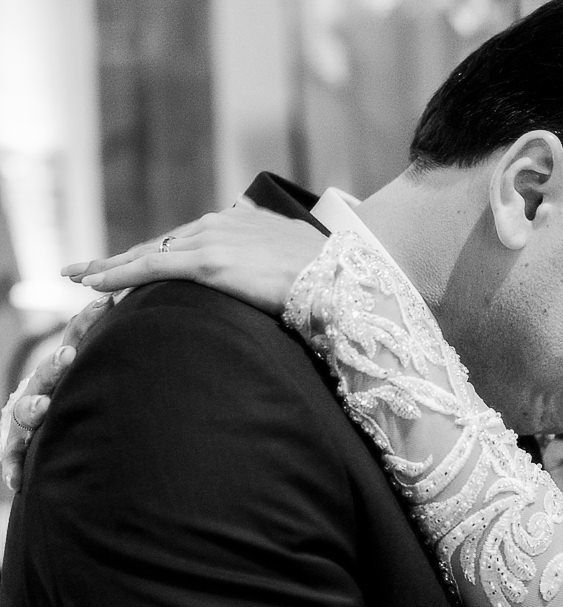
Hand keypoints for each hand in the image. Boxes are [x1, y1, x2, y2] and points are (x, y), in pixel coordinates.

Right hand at [2, 295, 114, 490]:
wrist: (44, 431)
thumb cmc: (81, 397)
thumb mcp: (99, 371)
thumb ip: (122, 348)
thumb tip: (148, 310)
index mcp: (63, 368)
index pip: (75, 339)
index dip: (87, 321)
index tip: (105, 304)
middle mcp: (41, 389)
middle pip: (45, 373)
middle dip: (56, 364)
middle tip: (70, 355)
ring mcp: (27, 417)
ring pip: (26, 410)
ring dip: (33, 407)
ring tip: (42, 407)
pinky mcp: (18, 446)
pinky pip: (12, 457)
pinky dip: (13, 468)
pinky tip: (17, 481)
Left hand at [60, 201, 326, 315]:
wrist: (339, 276)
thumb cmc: (327, 274)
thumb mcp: (297, 256)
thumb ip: (276, 256)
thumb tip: (277, 270)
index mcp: (241, 223)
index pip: (187, 239)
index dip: (157, 252)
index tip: (134, 261)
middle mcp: (220, 225)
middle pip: (160, 243)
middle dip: (121, 257)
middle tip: (86, 268)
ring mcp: (211, 241)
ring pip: (147, 254)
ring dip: (111, 266)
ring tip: (81, 277)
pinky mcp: (207, 263)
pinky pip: (150, 268)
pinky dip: (118, 275)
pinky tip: (93, 284)